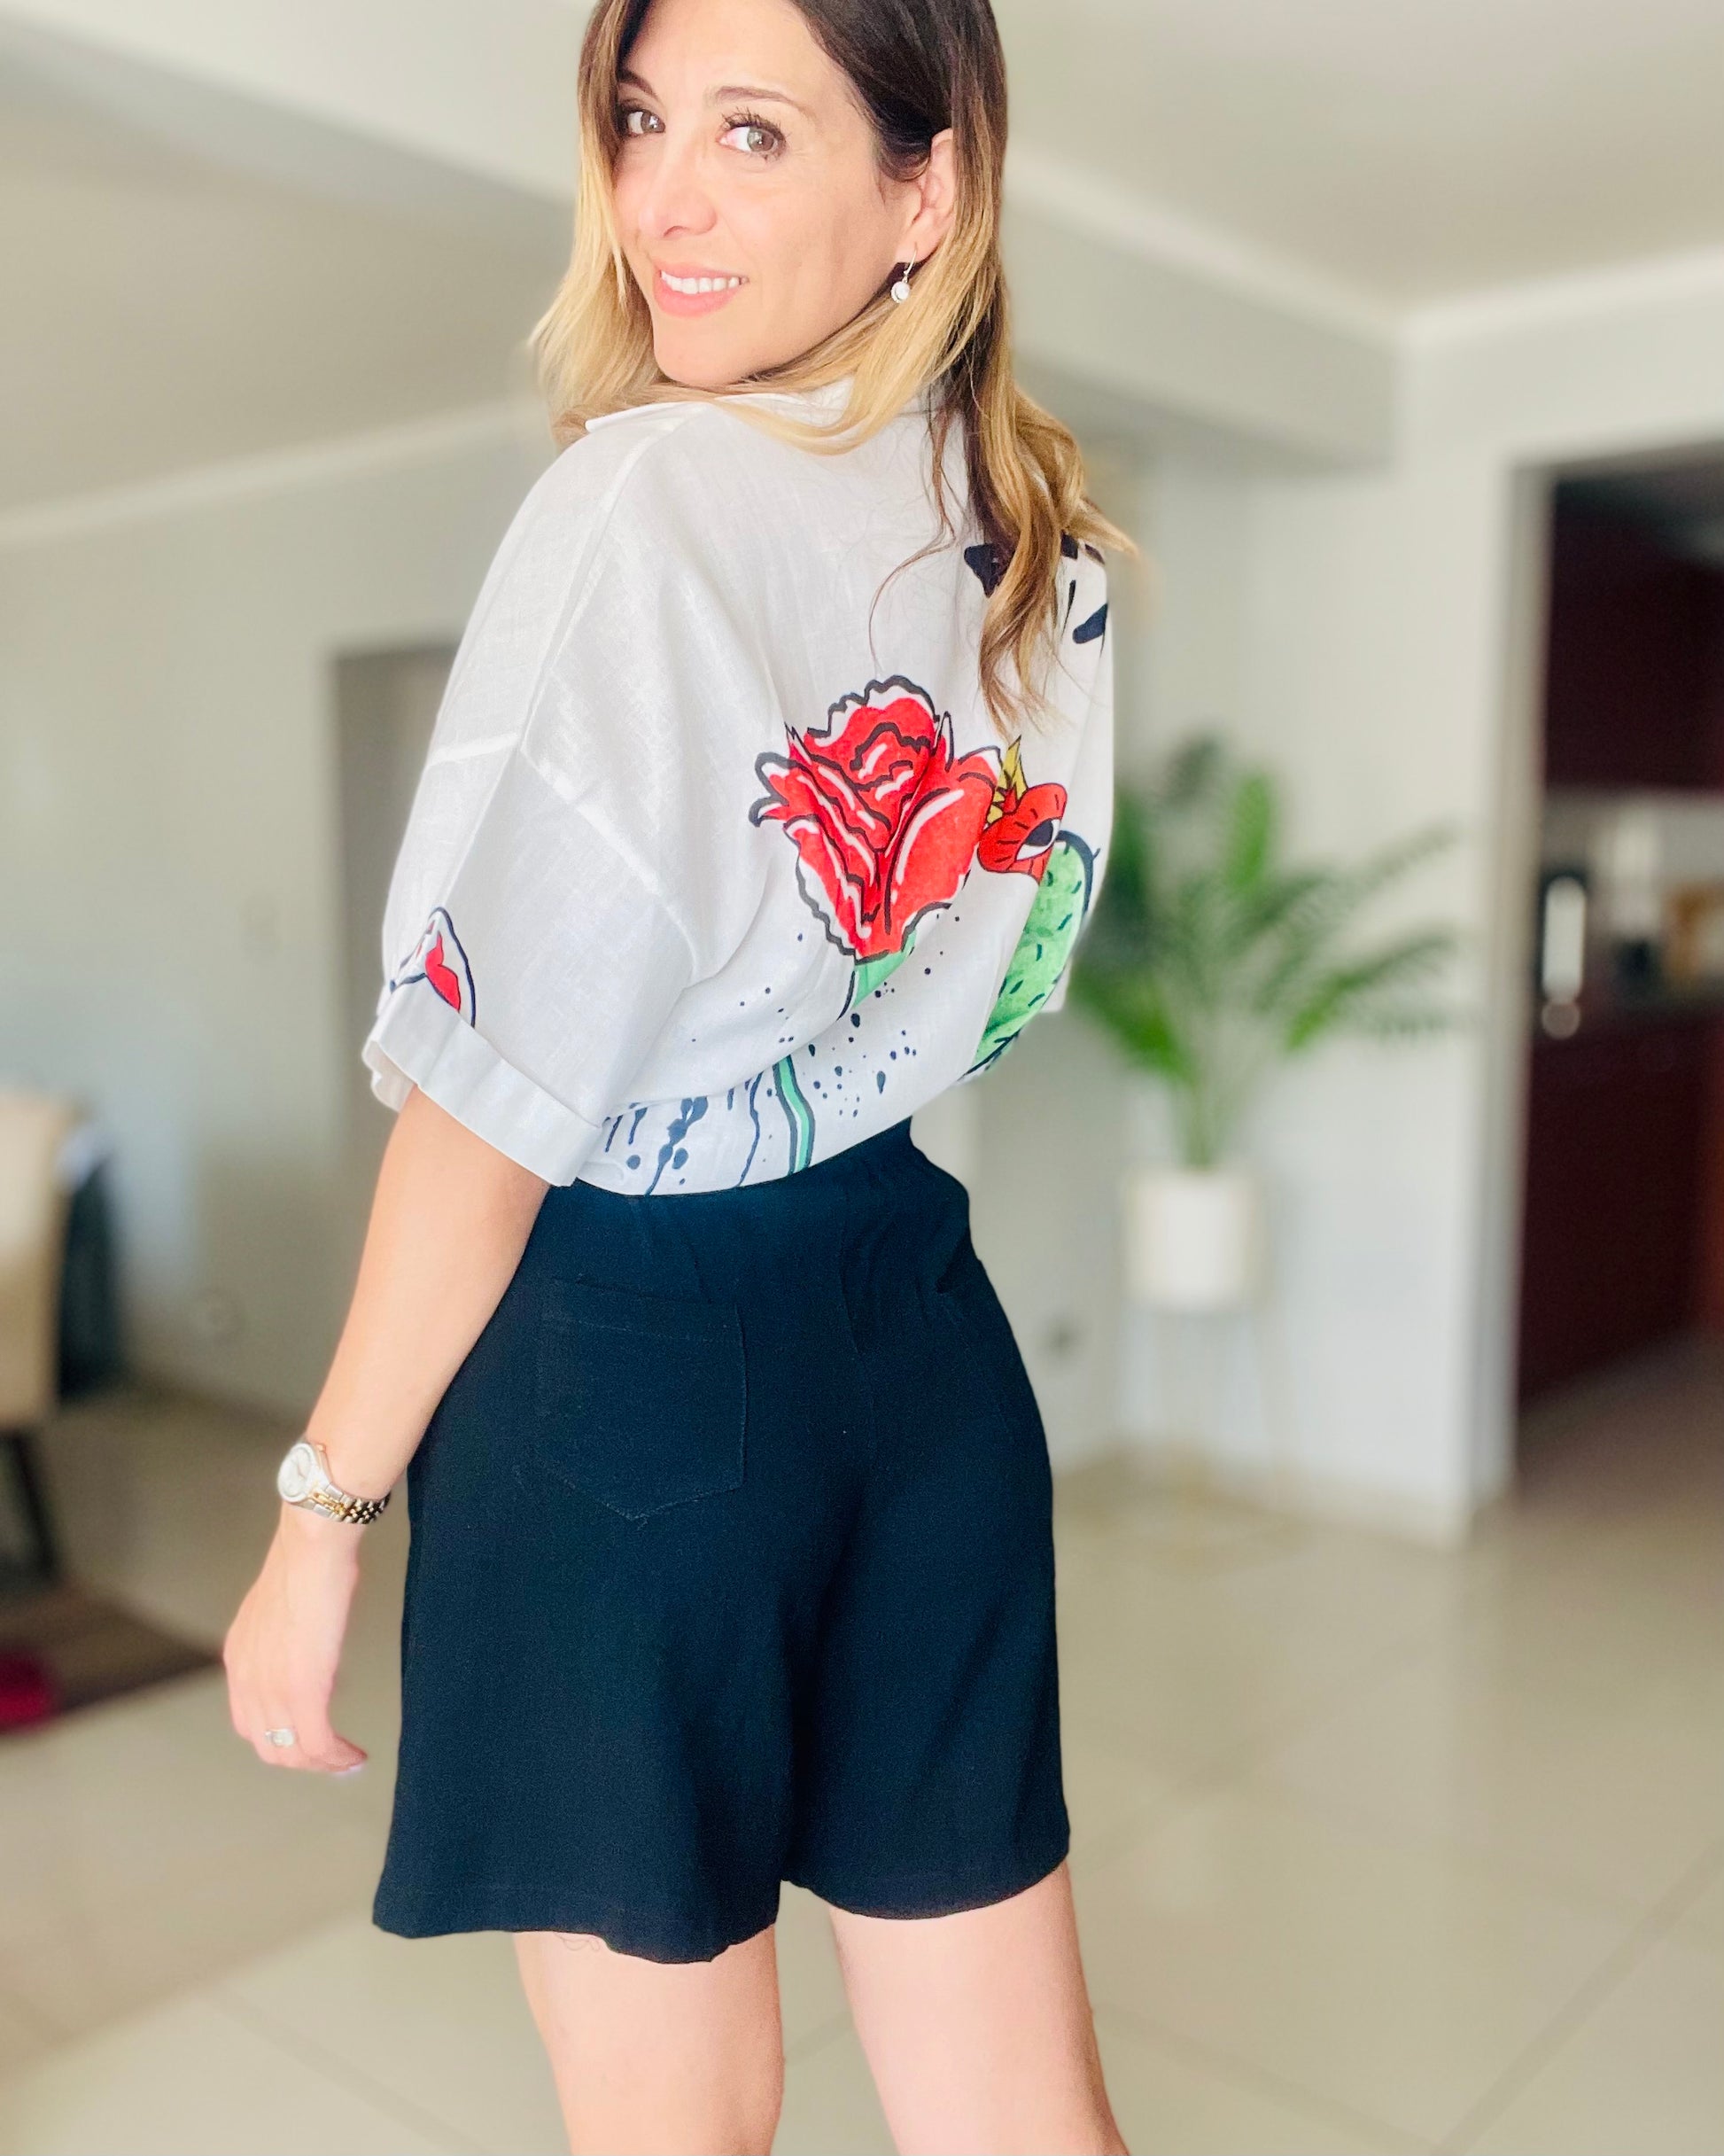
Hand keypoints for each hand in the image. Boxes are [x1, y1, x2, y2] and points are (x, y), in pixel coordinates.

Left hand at [223, 1504, 368, 1773]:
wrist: (313, 1545)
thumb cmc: (309, 1559)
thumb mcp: (284, 1603)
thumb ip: (287, 1632)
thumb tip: (311, 1642)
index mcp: (240, 1657)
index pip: (249, 1722)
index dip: (281, 1738)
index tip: (313, 1739)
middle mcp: (247, 1679)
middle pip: (268, 1746)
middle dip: (304, 1760)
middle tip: (335, 1758)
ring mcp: (273, 1687)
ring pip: (293, 1752)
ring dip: (323, 1765)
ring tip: (349, 1760)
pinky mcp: (304, 1689)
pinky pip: (318, 1742)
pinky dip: (337, 1757)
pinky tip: (356, 1755)